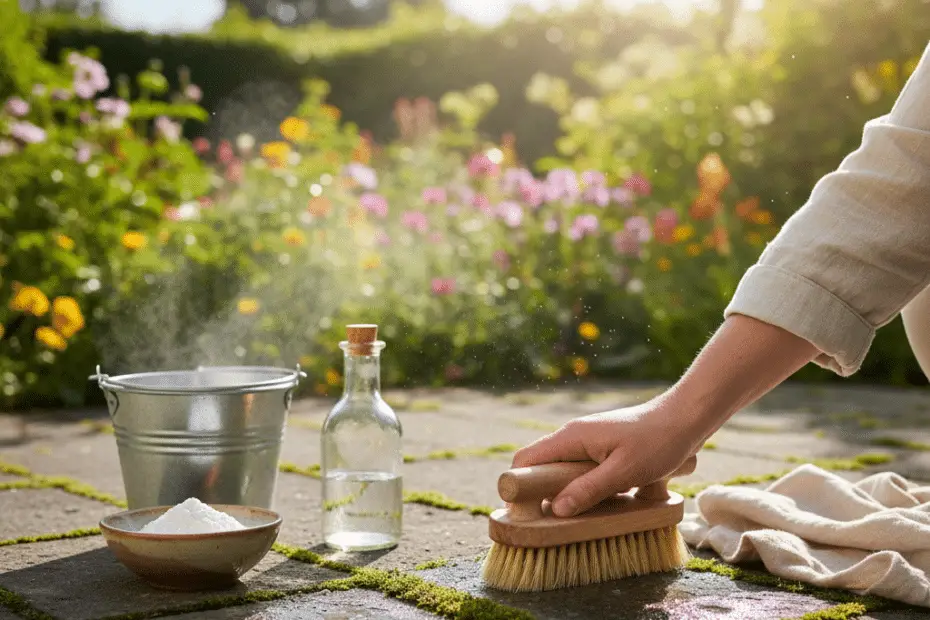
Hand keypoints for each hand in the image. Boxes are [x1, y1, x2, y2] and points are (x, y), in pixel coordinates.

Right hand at [510, 315, 818, 517]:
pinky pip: (584, 472)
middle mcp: (573, 437)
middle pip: (542, 469)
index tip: (530, 515)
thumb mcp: (624, 471)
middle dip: (547, 497)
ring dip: (573, 494)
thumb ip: (588, 489)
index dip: (519, 488)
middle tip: (564, 522)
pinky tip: (613, 498)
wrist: (688, 417)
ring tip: (593, 512)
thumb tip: (556, 510)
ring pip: (564, 473)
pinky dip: (591, 487)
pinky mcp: (602, 449)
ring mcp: (587, 442)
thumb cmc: (658, 440)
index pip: (524, 461)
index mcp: (570, 438)